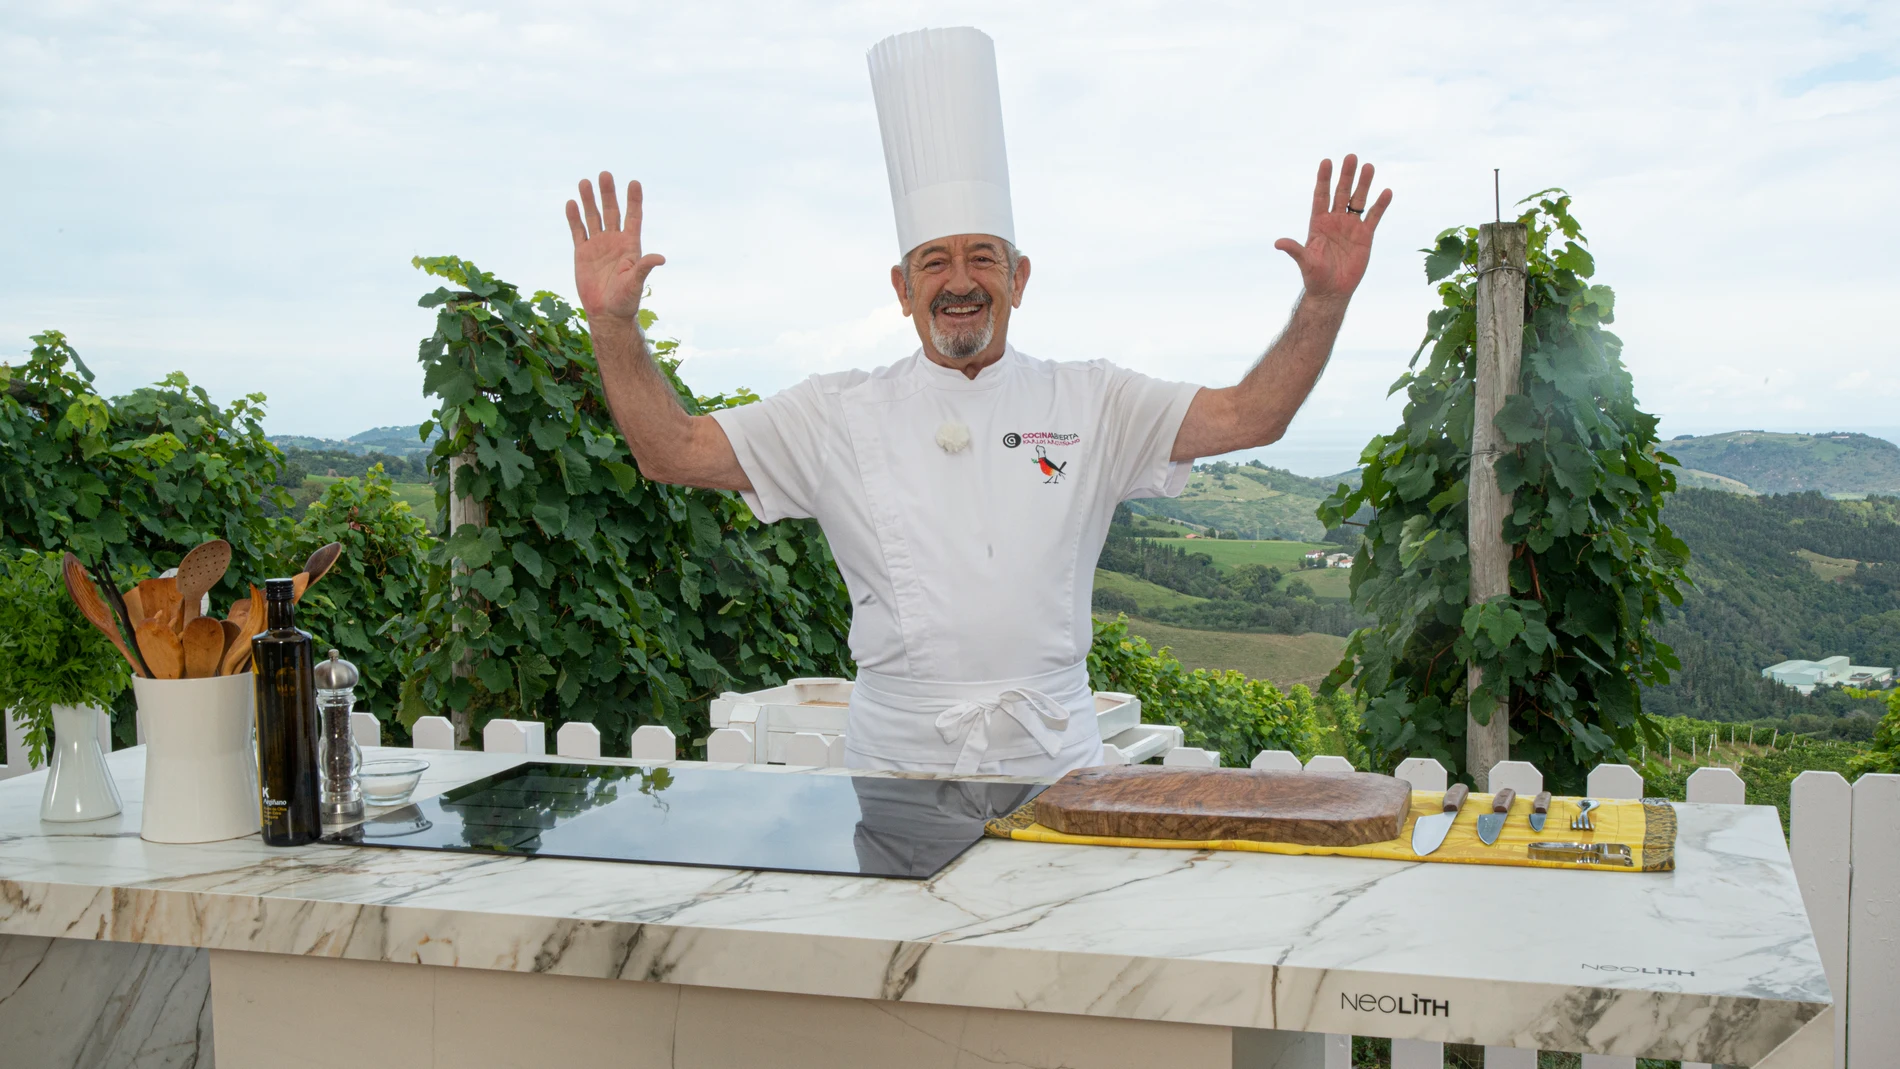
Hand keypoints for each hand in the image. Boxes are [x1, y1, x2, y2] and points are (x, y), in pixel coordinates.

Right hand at [566, 172, 665, 322]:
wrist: (606, 313)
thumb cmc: (626, 300)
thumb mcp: (636, 282)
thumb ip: (644, 267)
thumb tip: (660, 258)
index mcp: (630, 245)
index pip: (633, 217)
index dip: (634, 200)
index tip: (634, 182)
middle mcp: (614, 241)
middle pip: (611, 211)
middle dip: (608, 193)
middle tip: (605, 174)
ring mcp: (598, 245)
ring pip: (593, 217)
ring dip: (589, 200)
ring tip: (585, 182)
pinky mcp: (582, 253)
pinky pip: (578, 231)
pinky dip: (574, 218)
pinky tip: (572, 203)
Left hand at [1274, 155, 1391, 301]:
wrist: (1332, 290)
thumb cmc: (1315, 276)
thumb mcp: (1305, 262)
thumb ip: (1295, 250)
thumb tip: (1278, 243)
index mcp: (1318, 223)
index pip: (1321, 196)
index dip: (1324, 179)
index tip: (1326, 161)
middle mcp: (1335, 221)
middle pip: (1341, 193)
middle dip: (1346, 176)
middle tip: (1351, 157)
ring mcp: (1350, 226)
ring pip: (1358, 200)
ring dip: (1364, 184)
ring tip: (1369, 166)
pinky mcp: (1365, 236)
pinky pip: (1374, 217)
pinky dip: (1380, 205)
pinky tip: (1386, 192)